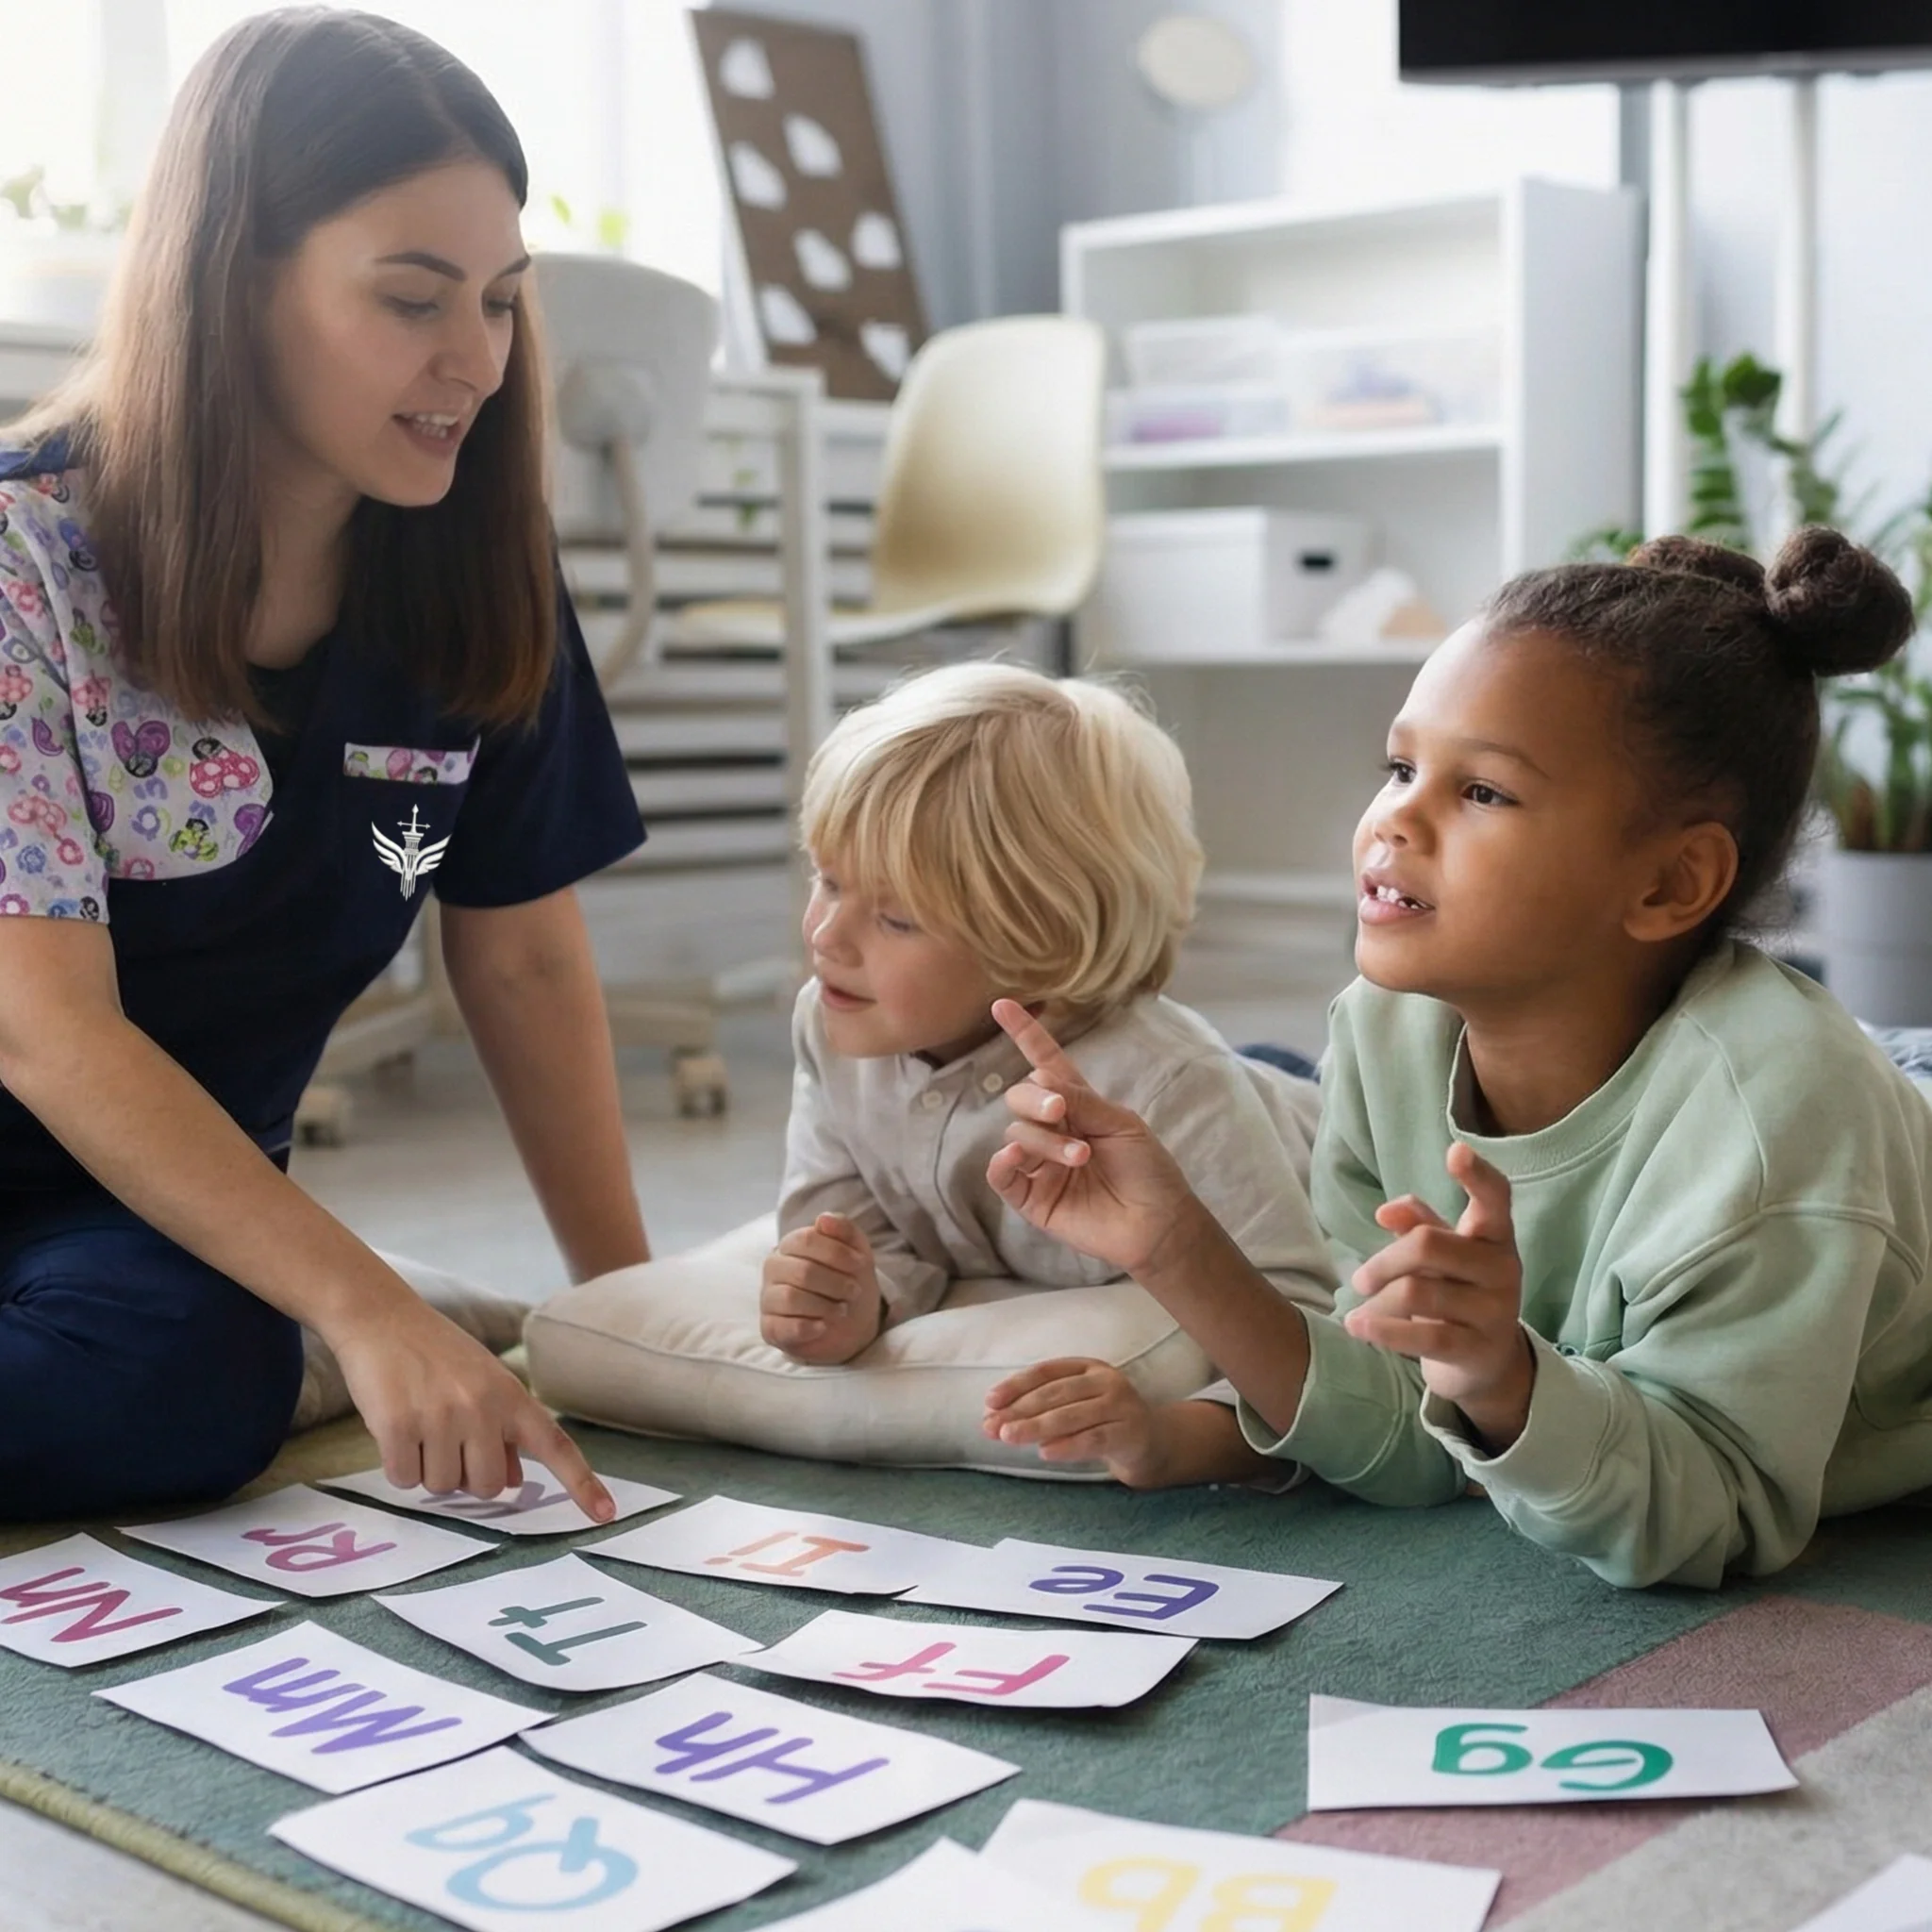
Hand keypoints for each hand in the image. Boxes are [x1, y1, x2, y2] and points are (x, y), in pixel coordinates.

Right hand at [330, 1292, 612, 1518]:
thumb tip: (514, 1481)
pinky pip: (405, 1479)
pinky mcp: (399, 1426)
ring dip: (429, 1468)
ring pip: (442, 1487)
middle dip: (467, 1476)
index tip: (607, 1515)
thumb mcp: (485, 1383)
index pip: (556, 1446)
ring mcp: (441, 1417)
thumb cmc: (437, 1354)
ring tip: (421, 1424)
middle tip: (448, 1439)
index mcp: (512, 1396)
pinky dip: (399, 1465)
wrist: (382, 1318)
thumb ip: (504, 1431)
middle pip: (487, 1487)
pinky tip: (396, 1428)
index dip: (582, 1484)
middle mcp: (482, 1407)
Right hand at [760, 1213, 883, 1363]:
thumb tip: (823, 1218)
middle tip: (854, 1291)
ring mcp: (768, 1298)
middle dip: (836, 1283)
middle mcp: (774, 1268)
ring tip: (842, 1310)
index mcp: (790, 1244)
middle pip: (802, 1271)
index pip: (807, 1240)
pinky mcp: (770, 1328)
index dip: (838, 1252)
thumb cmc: (848, 1280)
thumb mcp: (856, 1251)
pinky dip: (809, 1327)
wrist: (851, 1323)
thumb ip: (844, 1230)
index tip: (861, 1264)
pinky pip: (784, 1327)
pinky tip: (823, 1326)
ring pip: (791, 1298)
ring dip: (825, 1306)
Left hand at [982, 1357, 1173, 1485]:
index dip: (1016, 1385)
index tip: (989, 1401)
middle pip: (1056, 1394)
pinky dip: (1068, 1446)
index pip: (1046, 1372)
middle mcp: (1106, 1380)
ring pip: (1072, 1415)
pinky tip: (1045, 1453)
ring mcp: (1121, 1405)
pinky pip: (1094, 1439)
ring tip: (1009, 1437)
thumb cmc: (1102, 1422)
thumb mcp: (1074, 1406)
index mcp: (1088, 1367)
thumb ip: (1039, 1409)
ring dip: (1037, 1427)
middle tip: (992, 1427)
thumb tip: (992, 1420)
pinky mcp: (1130, 1432)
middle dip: (1020, 1410)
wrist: (1151, 1443)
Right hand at [984, 1000, 1196, 1277]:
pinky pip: (1000, 1173)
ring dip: (1045, 1140)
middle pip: (1020, 1098)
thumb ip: (1081, 1100)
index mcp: (1077, 1105)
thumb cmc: (1148, 1170)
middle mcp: (1052, 1130)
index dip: (1025, 1034)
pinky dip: (1004, 1160)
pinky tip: (1019, 1156)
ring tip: (1079, 1157)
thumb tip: (1039, 1081)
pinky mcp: (1031, 1198)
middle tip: (1061, 1112)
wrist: (1157, 1223)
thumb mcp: (1121, 1123)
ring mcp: (1039, 1164)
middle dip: (1036, 1100)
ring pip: (1016, 1133)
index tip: (1002, 1004)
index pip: (1044, 1062)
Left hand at [1343, 1142, 1534, 1450]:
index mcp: (1494, 1236)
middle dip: (1383, 1262)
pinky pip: (1423, 1335)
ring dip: (1378, 1301)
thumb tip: (1386, 1211)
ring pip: (1417, 1292)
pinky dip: (1381, 1330)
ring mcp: (1494, 1311)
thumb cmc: (1457, 1291)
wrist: (1486, 1363)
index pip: (1495, 1198)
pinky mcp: (1476, 1348)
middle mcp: (1502, 1268)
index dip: (1477, 1174)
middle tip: (1359, 1280)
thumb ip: (1418, 1224)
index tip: (1455, 1151)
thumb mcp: (1441, 1254)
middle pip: (1427, 1245)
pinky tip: (1356, 1326)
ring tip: (1361, 1309)